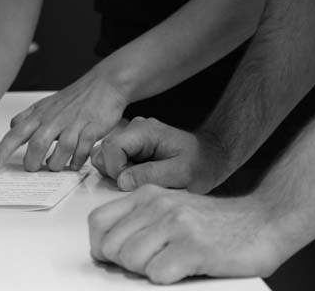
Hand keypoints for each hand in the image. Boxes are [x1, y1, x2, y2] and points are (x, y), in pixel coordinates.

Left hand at [0, 70, 127, 171]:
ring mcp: (74, 123)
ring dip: (56, 163)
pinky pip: (82, 149)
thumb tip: (12, 128)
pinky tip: (74, 163)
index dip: (3, 149)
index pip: (16, 132)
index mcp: (41, 114)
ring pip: (61, 148)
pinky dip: (77, 160)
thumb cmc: (74, 97)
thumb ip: (29, 116)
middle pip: (37, 143)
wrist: (104, 83)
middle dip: (33, 162)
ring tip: (54, 167)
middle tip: (33, 169)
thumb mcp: (47, 103)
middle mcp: (54, 118)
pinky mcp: (92, 128)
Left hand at [87, 186, 285, 284]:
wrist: (265, 221)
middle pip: (111, 247)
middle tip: (150, 264)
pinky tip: (185, 269)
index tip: (118, 258)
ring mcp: (177, 225)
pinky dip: (168, 279)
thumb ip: (143, 220)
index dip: (102, 248)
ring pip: (130, 260)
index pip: (98, 223)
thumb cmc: (221, 222)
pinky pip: (158, 274)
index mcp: (149, 196)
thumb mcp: (174, 209)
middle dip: (125, 264)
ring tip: (170, 265)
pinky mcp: (195, 248)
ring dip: (146, 272)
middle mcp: (159, 206)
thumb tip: (109, 248)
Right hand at [92, 117, 228, 193]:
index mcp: (145, 131)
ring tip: (142, 178)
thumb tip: (122, 181)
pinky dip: (121, 172)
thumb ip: (150, 175)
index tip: (131, 185)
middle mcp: (134, 129)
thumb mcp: (180, 173)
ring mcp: (131, 136)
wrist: (210, 157)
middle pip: (104, 152)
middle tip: (139, 183)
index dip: (116, 170)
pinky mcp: (131, 146)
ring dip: (118, 173)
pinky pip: (113, 160)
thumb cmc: (200, 164)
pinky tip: (140, 175)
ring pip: (105, 156)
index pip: (112, 148)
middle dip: (115, 173)